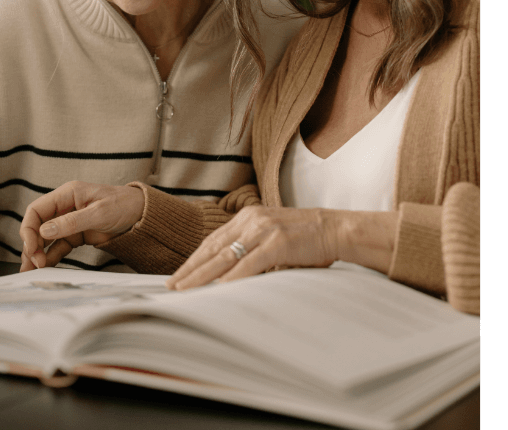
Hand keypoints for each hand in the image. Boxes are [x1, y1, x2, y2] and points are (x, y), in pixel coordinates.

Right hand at [19, 181, 143, 271]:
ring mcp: (69, 221)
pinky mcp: (76, 235)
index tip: (31, 248)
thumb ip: (71, 222)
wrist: (142, 213)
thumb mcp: (98, 213)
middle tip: (34, 264)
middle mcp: (65, 207)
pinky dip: (51, 257)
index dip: (28, 229)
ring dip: (38, 254)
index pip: (36, 210)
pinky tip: (47, 268)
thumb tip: (44, 231)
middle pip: (38, 226)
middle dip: (32, 245)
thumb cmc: (124, 204)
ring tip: (33, 270)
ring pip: (45, 238)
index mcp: (67, 194)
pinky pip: (58, 247)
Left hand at [165, 206, 398, 289]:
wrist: (336, 228)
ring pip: (224, 256)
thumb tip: (231, 275)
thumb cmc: (306, 238)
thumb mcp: (273, 238)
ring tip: (185, 289)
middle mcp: (251, 220)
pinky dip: (232, 277)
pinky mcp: (277, 243)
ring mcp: (263, 230)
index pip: (213, 241)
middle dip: (190, 269)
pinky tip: (218, 288)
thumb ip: (253, 250)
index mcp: (248, 217)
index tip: (178, 275)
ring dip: (202, 275)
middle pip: (213, 248)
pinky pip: (249, 263)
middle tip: (171, 286)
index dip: (194, 259)